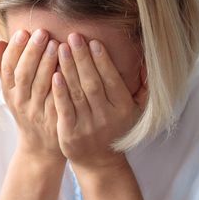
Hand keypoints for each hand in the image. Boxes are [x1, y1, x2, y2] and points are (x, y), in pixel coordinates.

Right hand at [0, 29, 63, 159]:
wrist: (41, 148)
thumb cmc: (29, 111)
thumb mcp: (13, 92)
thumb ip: (4, 69)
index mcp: (10, 93)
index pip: (8, 69)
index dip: (14, 50)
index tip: (23, 32)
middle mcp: (21, 103)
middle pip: (24, 75)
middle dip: (32, 52)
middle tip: (42, 33)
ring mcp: (38, 112)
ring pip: (40, 86)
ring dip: (48, 64)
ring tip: (57, 44)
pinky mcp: (54, 120)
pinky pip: (57, 100)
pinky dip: (61, 84)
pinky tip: (68, 69)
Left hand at [52, 35, 143, 172]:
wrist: (100, 162)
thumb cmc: (116, 129)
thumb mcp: (135, 111)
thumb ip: (141, 87)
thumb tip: (144, 62)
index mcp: (123, 108)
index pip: (111, 80)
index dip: (102, 60)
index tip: (93, 41)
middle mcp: (107, 116)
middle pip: (93, 83)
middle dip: (82, 58)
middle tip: (73, 37)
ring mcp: (88, 126)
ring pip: (77, 93)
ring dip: (68, 69)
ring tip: (61, 48)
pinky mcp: (70, 134)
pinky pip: (65, 109)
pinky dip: (59, 92)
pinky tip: (54, 74)